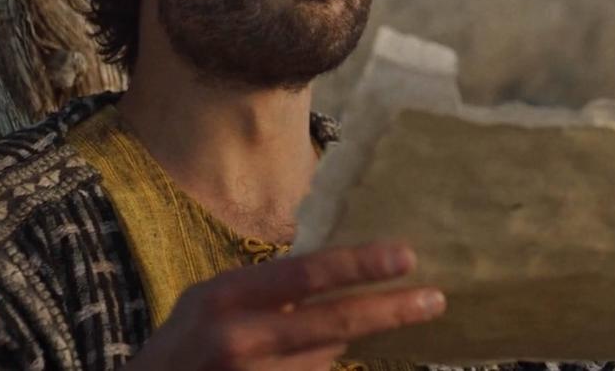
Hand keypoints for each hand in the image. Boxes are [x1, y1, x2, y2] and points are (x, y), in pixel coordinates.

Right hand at [126, 242, 444, 370]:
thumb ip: (267, 291)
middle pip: (333, 323)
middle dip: (390, 311)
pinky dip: (312, 370)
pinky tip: (293, 364)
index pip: (305, 275)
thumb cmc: (180, 349)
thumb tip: (339, 277)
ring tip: (288, 349)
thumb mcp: (210, 304)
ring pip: (325, 358)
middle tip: (434, 298)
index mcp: (225, 297)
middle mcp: (239, 339)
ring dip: (329, 350)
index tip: (405, 256)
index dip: (358, 265)